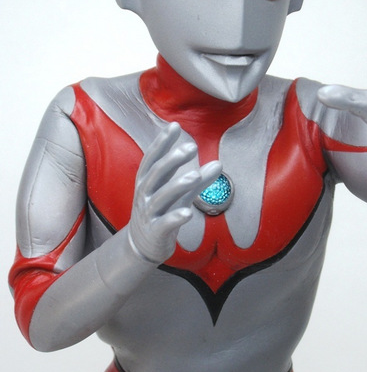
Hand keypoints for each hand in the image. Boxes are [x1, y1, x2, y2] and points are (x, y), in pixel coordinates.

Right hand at [128, 122, 221, 262]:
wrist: (143, 245)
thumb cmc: (162, 212)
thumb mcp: (179, 194)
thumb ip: (198, 180)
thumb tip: (219, 163)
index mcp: (148, 181)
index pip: (153, 158)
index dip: (162, 142)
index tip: (174, 126)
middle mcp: (145, 194)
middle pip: (156, 174)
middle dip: (172, 160)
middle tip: (191, 147)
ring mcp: (148, 213)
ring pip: (161, 197)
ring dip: (177, 185)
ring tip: (195, 175)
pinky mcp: (155, 232)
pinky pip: (164, 223)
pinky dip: (176, 218)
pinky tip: (189, 212)